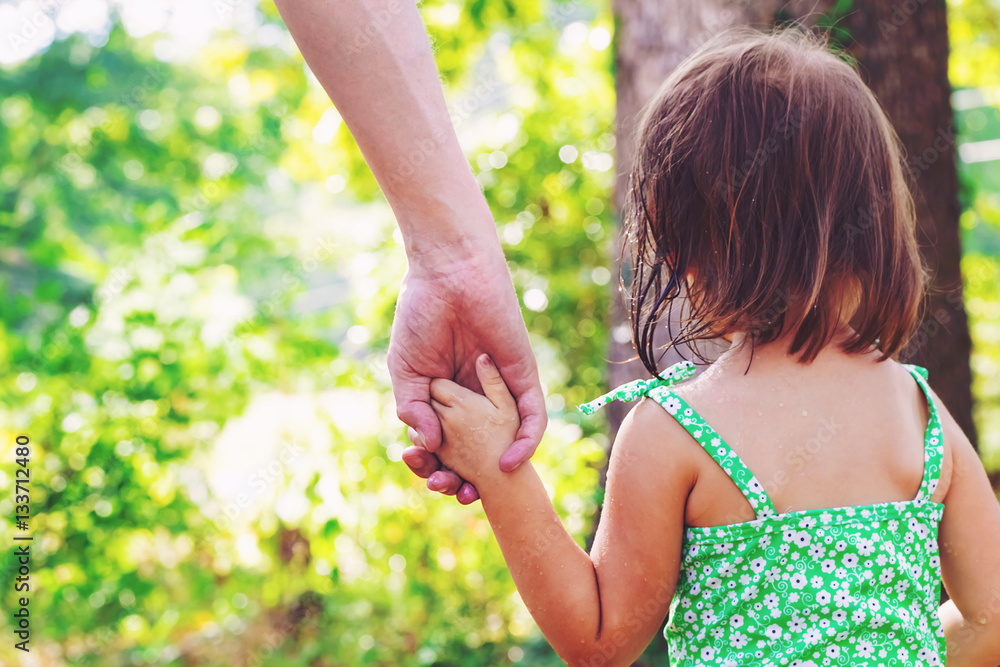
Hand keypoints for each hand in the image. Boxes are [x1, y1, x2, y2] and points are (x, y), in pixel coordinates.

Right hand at [389, 246, 545, 502]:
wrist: (448, 275)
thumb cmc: (422, 316)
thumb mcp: (407, 371)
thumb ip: (413, 409)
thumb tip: (429, 447)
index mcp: (446, 399)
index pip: (444, 445)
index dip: (434, 467)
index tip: (423, 475)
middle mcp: (476, 401)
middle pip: (474, 452)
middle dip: (461, 478)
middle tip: (448, 489)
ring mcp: (500, 392)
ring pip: (503, 444)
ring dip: (490, 473)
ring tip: (472, 491)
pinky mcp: (523, 379)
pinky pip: (532, 419)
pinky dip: (524, 444)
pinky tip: (507, 464)